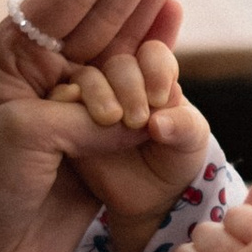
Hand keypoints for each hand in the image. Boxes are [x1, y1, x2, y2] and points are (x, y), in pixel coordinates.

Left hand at [0, 0, 193, 251]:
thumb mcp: (20, 142)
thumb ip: (85, 117)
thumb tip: (143, 119)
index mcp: (10, 57)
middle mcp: (43, 73)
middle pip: (106, 0)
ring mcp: (72, 108)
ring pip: (125, 38)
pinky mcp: (97, 150)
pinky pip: (138, 95)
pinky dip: (159, 56)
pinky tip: (174, 14)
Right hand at [50, 41, 213, 251]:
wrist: (150, 196)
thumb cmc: (175, 158)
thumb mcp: (191, 141)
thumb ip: (184, 126)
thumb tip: (157, 123)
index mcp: (155, 77)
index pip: (152, 54)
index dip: (155, 69)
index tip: (159, 98)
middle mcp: (122, 82)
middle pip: (119, 63)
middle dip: (128, 85)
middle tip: (137, 119)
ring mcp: (94, 99)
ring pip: (87, 78)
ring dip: (98, 93)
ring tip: (112, 120)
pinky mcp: (68, 119)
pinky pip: (60, 101)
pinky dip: (67, 103)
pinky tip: (78, 122)